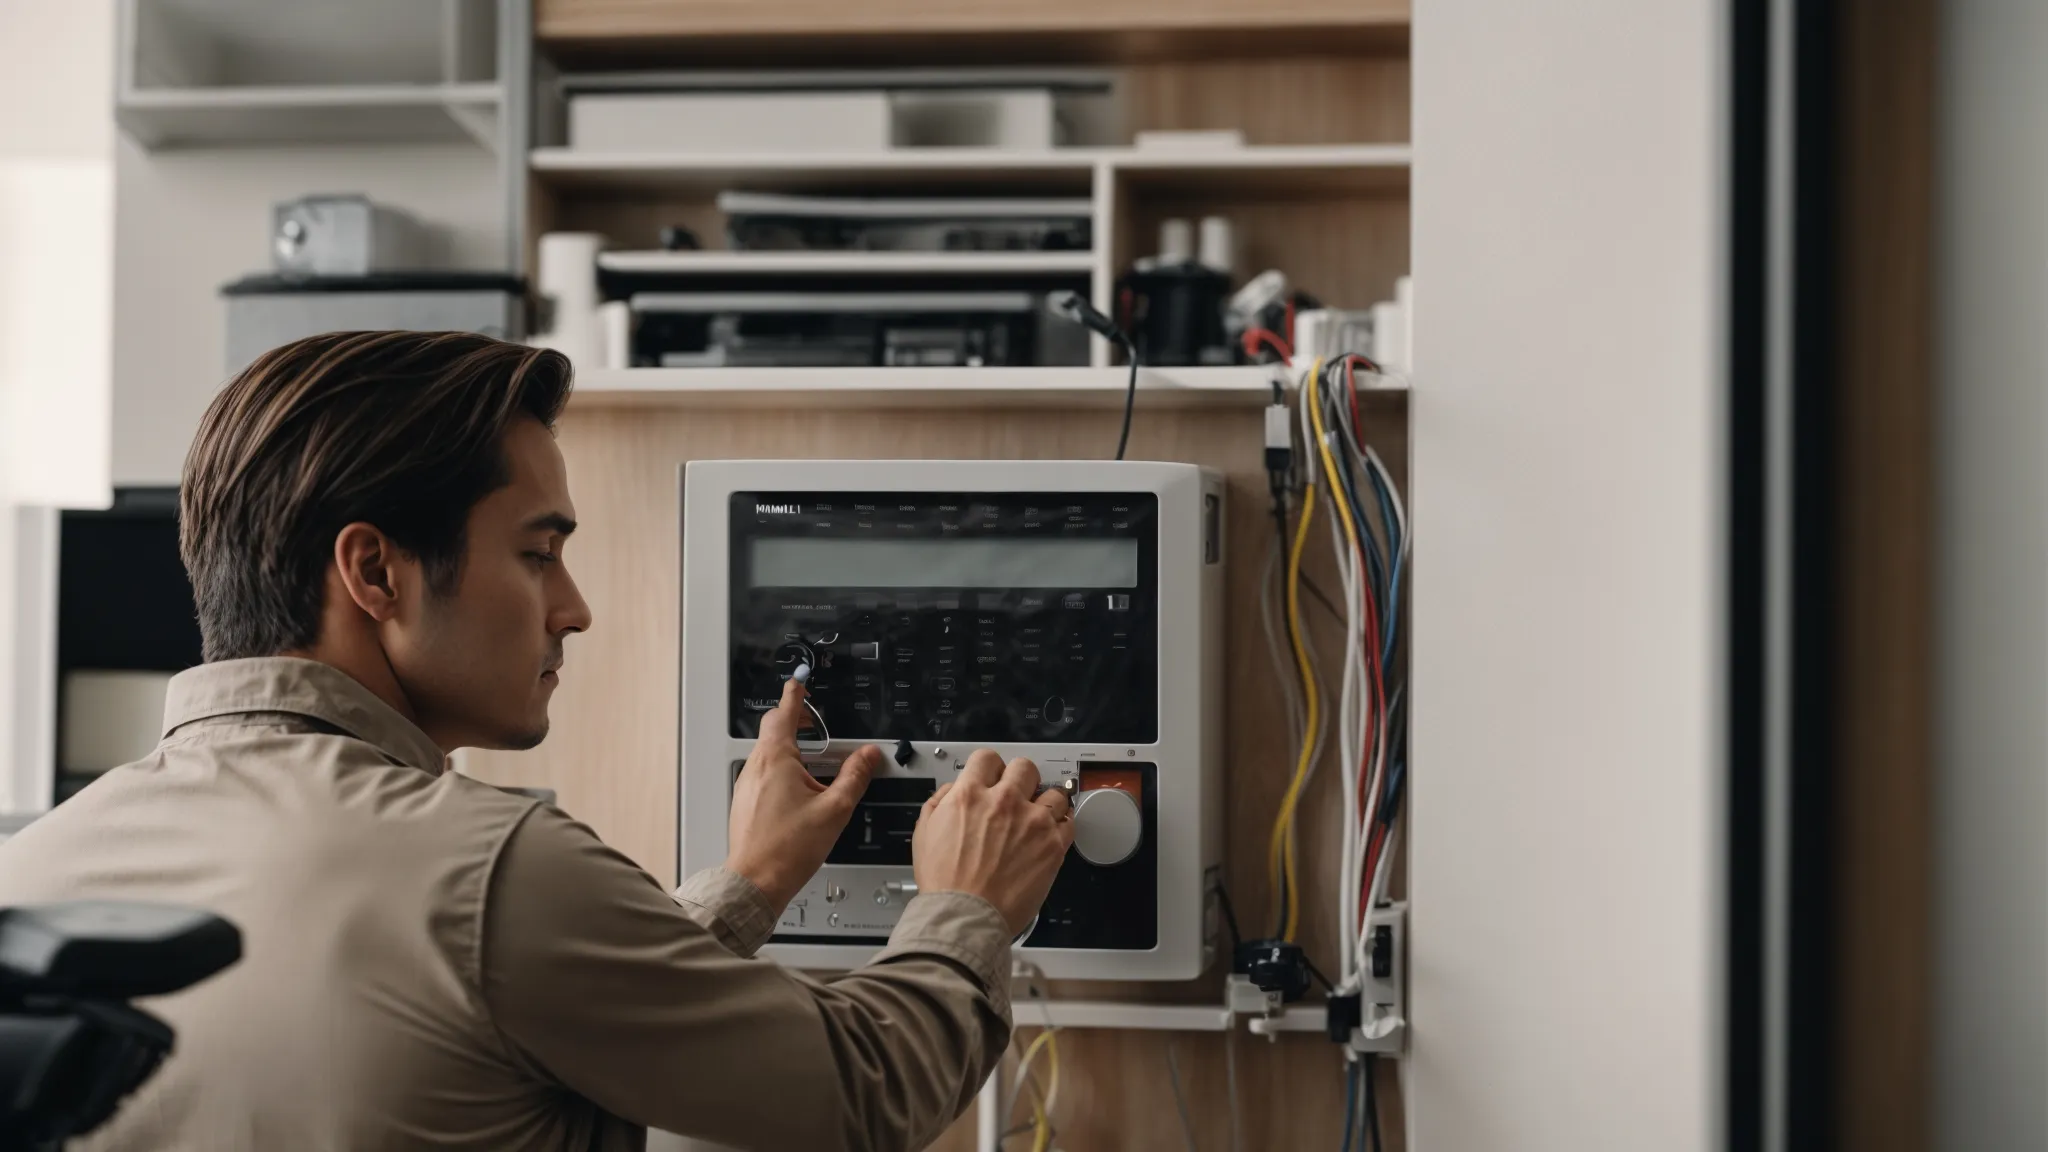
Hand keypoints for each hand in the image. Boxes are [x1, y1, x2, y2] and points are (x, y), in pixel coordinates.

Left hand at [726, 677, 882, 909]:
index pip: (782, 713)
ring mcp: (746, 786)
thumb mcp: (834, 809)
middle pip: (773, 730)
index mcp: (776, 760)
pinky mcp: (745, 803)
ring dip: (789, 748)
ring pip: (768, 754)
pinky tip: (798, 789)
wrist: (755, 882)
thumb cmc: (787, 850)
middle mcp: (756, 768)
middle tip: (810, 719)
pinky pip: (763, 774)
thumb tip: (868, 756)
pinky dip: (781, 769)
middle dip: (793, 720)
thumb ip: (854, 777)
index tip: (800, 682)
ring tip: (812, 759)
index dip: (794, 694)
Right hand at [913, 751, 1074, 935]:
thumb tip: (952, 790)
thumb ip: (938, 803)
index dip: (991, 768)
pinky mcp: (1053, 845)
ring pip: (1054, 793)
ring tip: (1038, 818)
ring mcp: (1033, 822)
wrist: (966, 916)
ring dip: (1046, 803)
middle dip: (1021, 779)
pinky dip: (1061, 826)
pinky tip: (1050, 835)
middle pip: (1025, 768)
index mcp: (970, 795)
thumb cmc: (945, 884)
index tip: (994, 778)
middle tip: (1018, 796)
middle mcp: (1004, 802)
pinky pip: (1068, 822)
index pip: (988, 758)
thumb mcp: (924, 834)